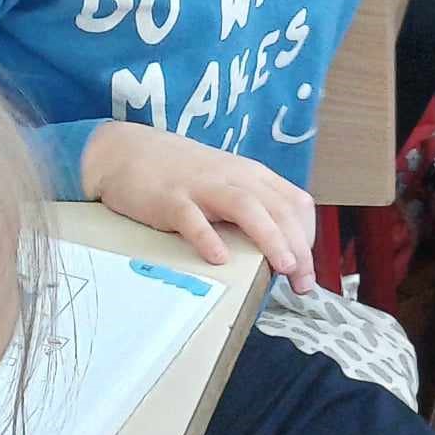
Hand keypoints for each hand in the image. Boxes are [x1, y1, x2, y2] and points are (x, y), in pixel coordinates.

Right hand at [80, 122, 317, 292]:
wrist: (127, 151)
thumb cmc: (181, 173)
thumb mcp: (226, 181)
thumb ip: (250, 205)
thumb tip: (277, 244)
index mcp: (253, 175)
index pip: (296, 203)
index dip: (307, 235)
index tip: (306, 266)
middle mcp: (235, 178)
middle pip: (279, 209)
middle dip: (299, 248)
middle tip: (304, 283)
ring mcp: (203, 187)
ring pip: (248, 209)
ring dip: (271, 238)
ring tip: (283, 267)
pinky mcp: (170, 200)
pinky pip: (192, 220)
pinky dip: (208, 239)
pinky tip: (219, 259)